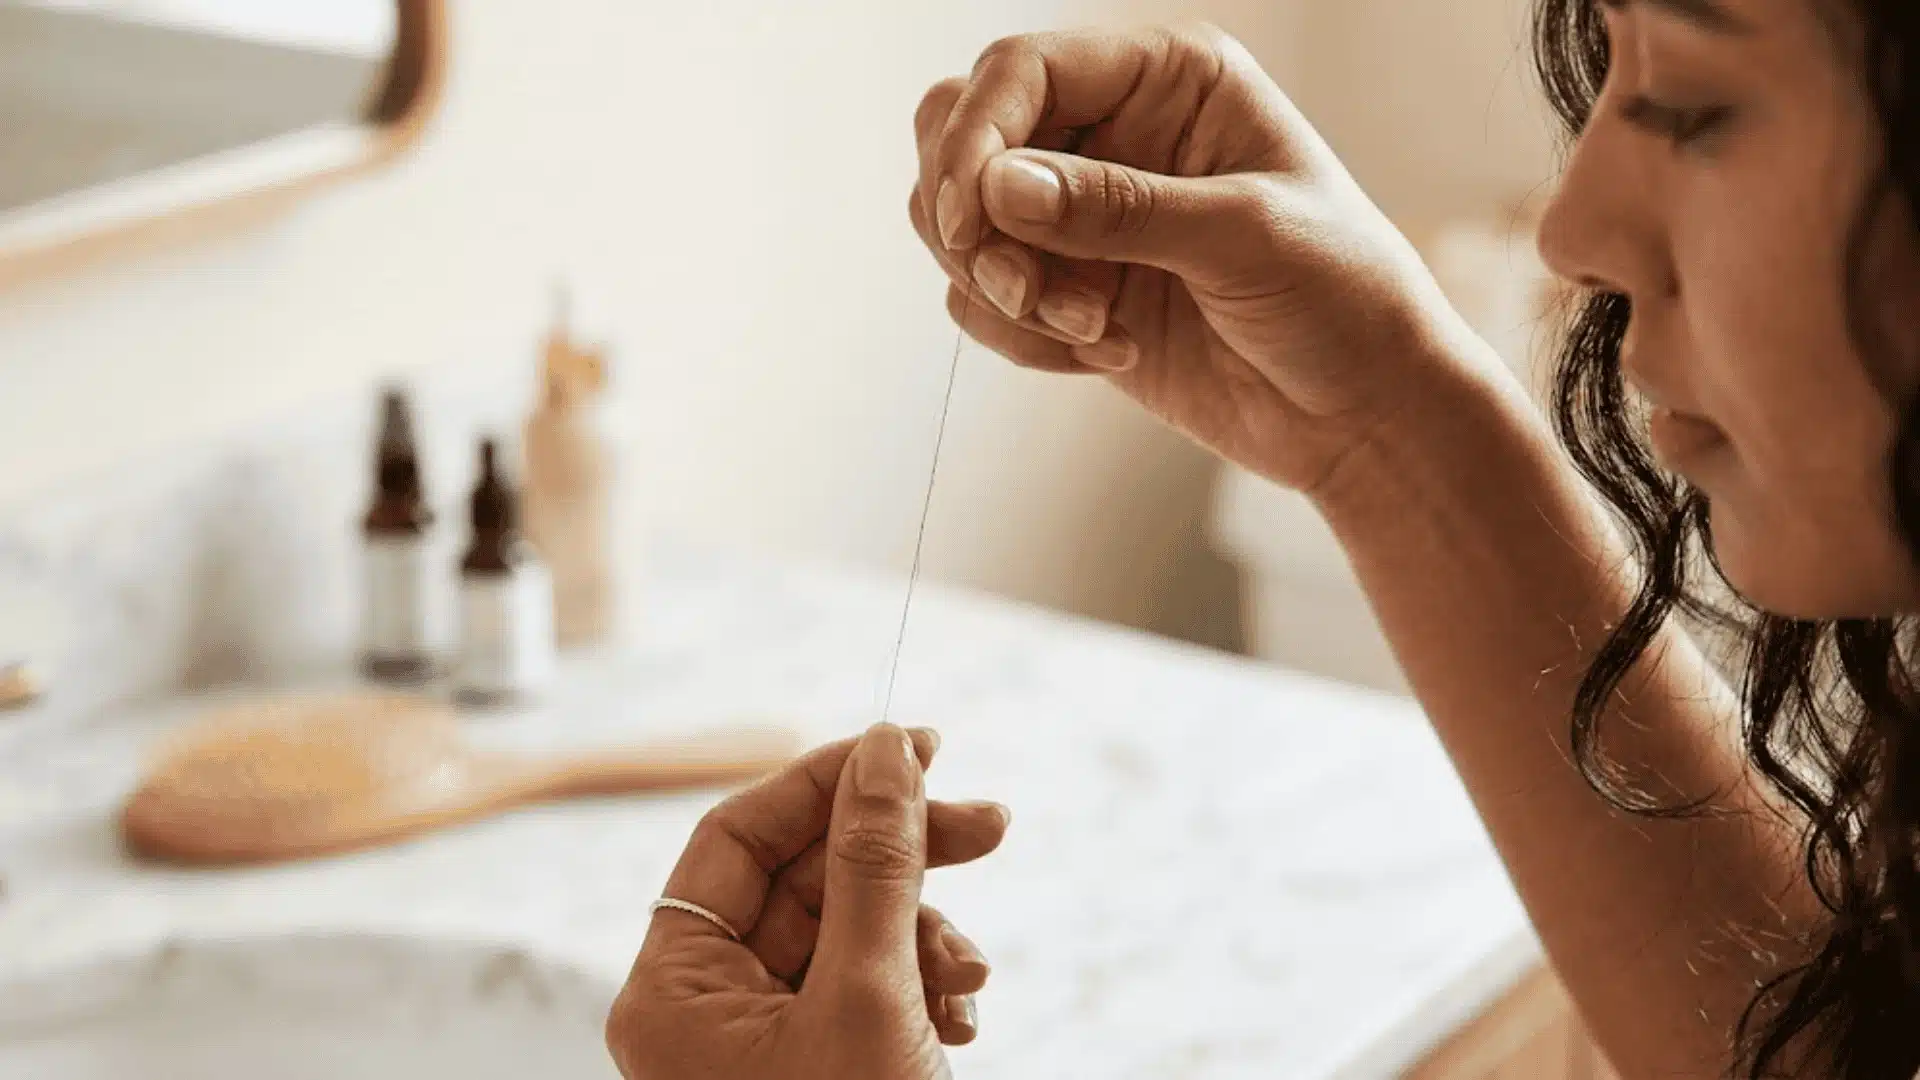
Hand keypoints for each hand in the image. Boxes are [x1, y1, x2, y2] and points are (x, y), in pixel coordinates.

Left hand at [606, 725, 1004, 1079]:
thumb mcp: (868, 994)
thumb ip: (874, 862)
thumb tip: (885, 748)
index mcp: (672, 988)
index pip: (738, 835)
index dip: (828, 780)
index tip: (917, 746)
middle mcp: (704, 1008)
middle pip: (803, 878)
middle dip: (902, 855)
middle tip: (990, 822)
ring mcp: (760, 1042)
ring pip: (847, 932)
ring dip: (924, 934)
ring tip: (970, 976)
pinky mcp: (815, 1066)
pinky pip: (866, 986)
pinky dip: (921, 983)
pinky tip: (962, 1011)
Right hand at [912, 24, 1497, 494]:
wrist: (1362, 413)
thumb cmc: (1344, 298)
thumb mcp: (1244, 237)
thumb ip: (1119, 208)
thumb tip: (1000, 186)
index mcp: (1166, 79)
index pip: (1019, 71)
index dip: (975, 136)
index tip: (968, 218)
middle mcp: (1113, 132)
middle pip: (961, 135)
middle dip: (972, 221)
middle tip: (1024, 289)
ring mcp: (1084, 214)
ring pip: (958, 224)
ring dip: (1000, 288)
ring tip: (1088, 329)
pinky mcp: (1068, 288)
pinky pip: (982, 300)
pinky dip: (1021, 337)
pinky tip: (1105, 355)